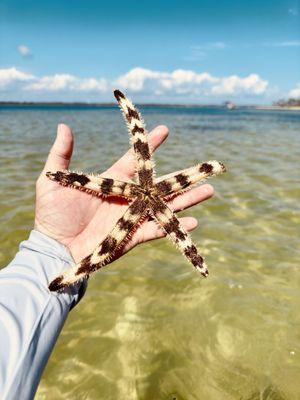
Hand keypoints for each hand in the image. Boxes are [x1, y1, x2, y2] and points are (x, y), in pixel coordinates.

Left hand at [35, 124, 213, 262]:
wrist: (55, 248)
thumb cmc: (52, 215)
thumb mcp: (52, 181)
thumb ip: (61, 155)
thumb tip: (63, 125)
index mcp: (112, 182)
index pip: (136, 161)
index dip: (150, 146)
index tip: (165, 130)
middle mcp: (127, 197)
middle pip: (160, 184)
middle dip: (182, 176)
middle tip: (205, 168)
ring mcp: (132, 216)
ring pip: (166, 206)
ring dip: (187, 200)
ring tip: (208, 191)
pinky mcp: (133, 236)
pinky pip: (158, 229)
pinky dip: (176, 226)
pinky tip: (193, 221)